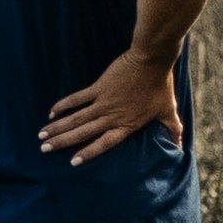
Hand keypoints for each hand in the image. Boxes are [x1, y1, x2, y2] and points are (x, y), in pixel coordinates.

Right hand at [36, 38, 180, 162]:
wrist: (152, 60)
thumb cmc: (161, 86)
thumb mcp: (168, 111)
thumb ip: (172, 130)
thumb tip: (180, 146)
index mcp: (126, 125)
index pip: (104, 144)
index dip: (88, 153)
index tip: (72, 162)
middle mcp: (112, 116)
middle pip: (83, 133)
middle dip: (63, 142)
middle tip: (44, 149)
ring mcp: (103, 101)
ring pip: (76, 118)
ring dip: (58, 127)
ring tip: (42, 134)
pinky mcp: (99, 87)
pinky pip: (77, 98)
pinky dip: (64, 105)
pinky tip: (51, 112)